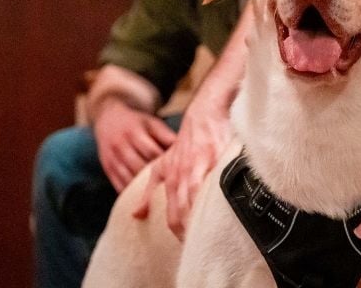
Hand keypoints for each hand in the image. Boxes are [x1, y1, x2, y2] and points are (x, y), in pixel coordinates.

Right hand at [93, 98, 175, 191]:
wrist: (108, 120)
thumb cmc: (137, 123)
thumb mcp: (151, 123)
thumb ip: (165, 135)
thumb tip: (183, 148)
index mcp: (133, 132)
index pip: (151, 151)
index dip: (165, 162)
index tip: (179, 171)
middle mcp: (120, 146)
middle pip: (139, 167)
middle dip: (155, 178)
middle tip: (172, 188)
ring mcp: (112, 159)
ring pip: (128, 179)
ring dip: (144, 190)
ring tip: (160, 197)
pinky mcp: (107, 169)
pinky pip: (119, 185)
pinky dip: (131, 194)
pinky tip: (145, 199)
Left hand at [134, 88, 232, 238]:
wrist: (204, 115)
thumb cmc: (185, 144)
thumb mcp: (160, 166)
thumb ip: (149, 193)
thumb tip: (136, 216)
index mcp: (171, 180)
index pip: (173, 216)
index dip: (180, 233)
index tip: (189, 245)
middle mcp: (183, 175)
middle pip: (185, 212)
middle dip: (191, 231)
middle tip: (201, 244)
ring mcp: (200, 168)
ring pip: (198, 200)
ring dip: (202, 218)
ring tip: (211, 232)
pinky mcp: (217, 159)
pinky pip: (217, 183)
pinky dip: (218, 197)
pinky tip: (224, 208)